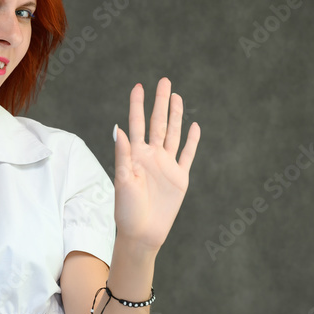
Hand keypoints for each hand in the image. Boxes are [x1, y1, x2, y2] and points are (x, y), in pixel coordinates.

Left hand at [114, 77, 200, 250]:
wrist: (142, 233)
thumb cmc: (126, 210)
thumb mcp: (122, 181)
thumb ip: (123, 155)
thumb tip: (119, 128)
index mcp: (135, 155)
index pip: (136, 124)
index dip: (137, 105)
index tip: (138, 86)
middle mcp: (151, 156)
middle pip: (158, 123)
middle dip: (160, 103)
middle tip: (164, 81)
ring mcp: (166, 165)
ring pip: (173, 134)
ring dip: (176, 115)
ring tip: (176, 96)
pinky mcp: (179, 178)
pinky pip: (187, 155)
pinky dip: (192, 141)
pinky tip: (194, 126)